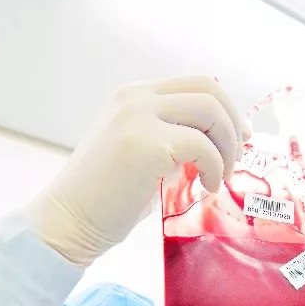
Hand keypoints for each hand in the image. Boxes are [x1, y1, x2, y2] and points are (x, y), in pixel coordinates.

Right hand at [25, 75, 249, 265]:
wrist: (66, 221)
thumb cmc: (103, 198)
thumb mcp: (138, 152)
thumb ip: (171, 137)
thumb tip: (219, 141)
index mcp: (132, 95)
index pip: (195, 83)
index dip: (226, 108)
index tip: (239, 137)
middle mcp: (135, 98)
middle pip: (208, 89)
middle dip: (233, 122)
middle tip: (238, 156)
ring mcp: (138, 117)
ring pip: (210, 111)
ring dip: (227, 146)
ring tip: (220, 176)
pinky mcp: (146, 145)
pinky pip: (201, 146)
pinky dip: (214, 167)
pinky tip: (206, 187)